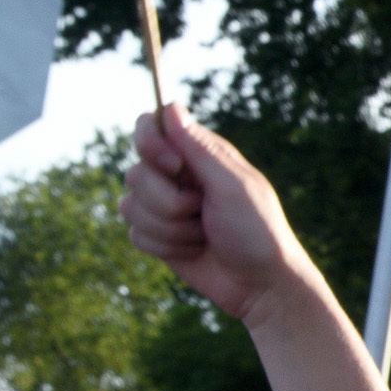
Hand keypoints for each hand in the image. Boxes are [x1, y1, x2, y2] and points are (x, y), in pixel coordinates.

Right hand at [121, 106, 322, 328]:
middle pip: (135, 172)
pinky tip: (194, 250)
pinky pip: (135, 234)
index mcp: (201, 155)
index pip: (151, 127)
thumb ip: (199, 149)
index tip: (173, 166)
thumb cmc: (257, 230)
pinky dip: (165, 246)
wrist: (260, 285)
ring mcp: (165, 206)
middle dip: (168, 201)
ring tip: (203, 235)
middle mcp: (179, 176)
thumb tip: (169, 106)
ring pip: (130, 206)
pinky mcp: (158, 234)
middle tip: (202, 212)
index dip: (150, 144)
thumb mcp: (233, 186)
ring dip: (170, 228)